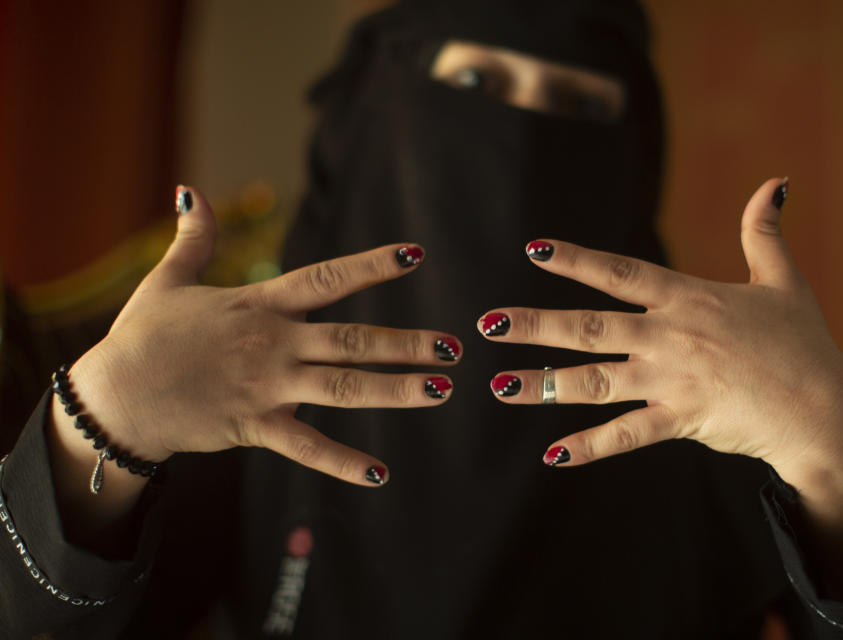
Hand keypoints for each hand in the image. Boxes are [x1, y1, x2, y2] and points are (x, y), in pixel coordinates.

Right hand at [66, 186, 459, 486]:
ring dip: (395, 390)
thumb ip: (195, 238)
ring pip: (342, 389)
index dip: (372, 265)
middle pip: (351, 340)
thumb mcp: (170, 279)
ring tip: (441, 391)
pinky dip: (343, 462)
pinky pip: (306, 447)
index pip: (326, 278)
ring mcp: (267, 386)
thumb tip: (190, 190)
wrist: (116, 396)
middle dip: (406, 343)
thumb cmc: (144, 335)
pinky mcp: (256, 426)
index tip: (416, 256)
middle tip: (454, 347)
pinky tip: (381, 474)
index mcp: (260, 304)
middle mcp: (273, 343)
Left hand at [479, 178, 842, 504]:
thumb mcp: (784, 281)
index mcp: (689, 298)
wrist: (826, 410)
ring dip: (544, 385)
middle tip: (487, 324)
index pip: (620, 273)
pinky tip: (553, 454)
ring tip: (499, 387)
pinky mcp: (683, 420)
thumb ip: (764, 232)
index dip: (576, 259)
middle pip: (591, 327)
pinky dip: (590, 446)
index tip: (533, 249)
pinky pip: (628, 434)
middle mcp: (672, 336)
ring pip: (597, 381)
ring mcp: (674, 380)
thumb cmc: (804, 343)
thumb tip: (776, 182)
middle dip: (536, 326)